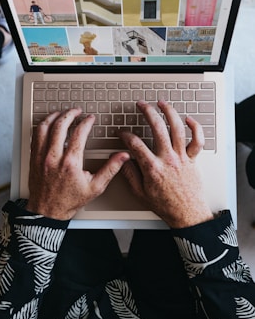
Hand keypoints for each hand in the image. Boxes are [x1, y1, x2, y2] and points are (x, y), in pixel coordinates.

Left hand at [26, 109, 129, 219]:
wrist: (47, 212)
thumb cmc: (70, 201)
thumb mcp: (95, 187)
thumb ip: (110, 169)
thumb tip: (123, 156)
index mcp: (70, 163)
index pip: (79, 133)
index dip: (86, 122)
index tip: (90, 119)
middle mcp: (54, 157)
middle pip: (60, 125)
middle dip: (70, 114)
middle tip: (77, 111)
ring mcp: (41, 157)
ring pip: (44, 127)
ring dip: (54, 116)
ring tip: (62, 113)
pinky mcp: (33, 158)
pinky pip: (35, 136)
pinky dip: (42, 126)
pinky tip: (48, 124)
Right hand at [120, 100, 212, 227]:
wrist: (187, 214)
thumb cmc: (166, 205)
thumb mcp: (140, 193)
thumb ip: (129, 175)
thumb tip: (122, 161)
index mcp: (153, 167)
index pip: (135, 144)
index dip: (126, 135)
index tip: (122, 133)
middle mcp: (168, 159)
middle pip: (157, 128)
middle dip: (147, 112)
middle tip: (142, 104)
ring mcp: (182, 157)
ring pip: (177, 128)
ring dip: (169, 113)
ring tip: (162, 103)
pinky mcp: (193, 159)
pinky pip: (197, 140)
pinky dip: (195, 128)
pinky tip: (188, 119)